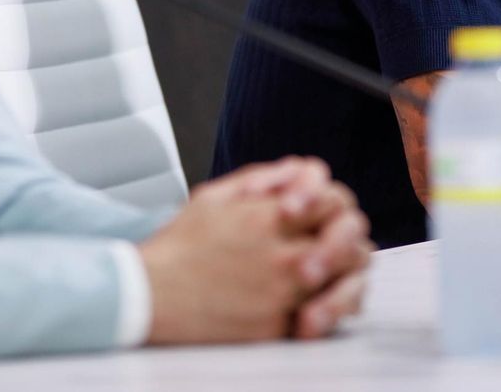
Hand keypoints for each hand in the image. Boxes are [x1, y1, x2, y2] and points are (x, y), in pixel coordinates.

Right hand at [137, 158, 370, 343]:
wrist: (148, 296)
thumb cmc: (180, 246)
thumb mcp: (215, 195)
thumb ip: (264, 178)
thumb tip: (300, 172)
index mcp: (270, 217)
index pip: (335, 200)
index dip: (332, 203)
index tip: (319, 212)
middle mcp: (283, 255)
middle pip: (352, 243)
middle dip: (349, 241)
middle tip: (335, 246)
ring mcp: (283, 294)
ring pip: (346, 285)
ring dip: (344, 279)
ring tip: (328, 278)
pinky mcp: (275, 328)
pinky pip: (320, 319)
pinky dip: (322, 312)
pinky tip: (311, 306)